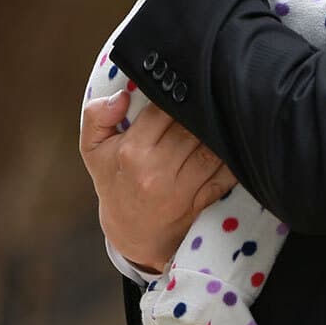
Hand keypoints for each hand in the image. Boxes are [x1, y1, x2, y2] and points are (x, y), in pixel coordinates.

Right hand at [80, 92, 236, 270]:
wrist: (130, 233)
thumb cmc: (114, 183)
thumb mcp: (93, 151)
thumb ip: (97, 116)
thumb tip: (122, 94)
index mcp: (131, 151)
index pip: (163, 110)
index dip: (176, 97)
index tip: (181, 91)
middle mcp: (156, 169)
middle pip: (191, 126)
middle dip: (200, 113)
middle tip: (207, 102)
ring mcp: (180, 188)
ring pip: (211, 147)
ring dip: (218, 133)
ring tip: (220, 121)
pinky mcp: (200, 201)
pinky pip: (226, 173)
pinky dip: (232, 160)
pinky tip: (231, 147)